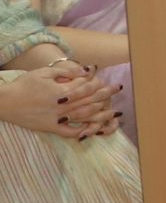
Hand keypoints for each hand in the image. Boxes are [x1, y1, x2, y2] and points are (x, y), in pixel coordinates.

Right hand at [0, 64, 116, 139]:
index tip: (109, 82)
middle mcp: (61, 106)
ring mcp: (57, 119)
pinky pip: (69, 132)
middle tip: (117, 92)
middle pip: (89, 101)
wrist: (4, 102)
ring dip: (101, 114)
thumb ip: (66, 71)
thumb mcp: (44, 72)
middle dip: (105, 96)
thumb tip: (86, 70)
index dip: (98, 84)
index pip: (86, 88)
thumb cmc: (23, 85)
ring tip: (113, 112)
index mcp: (61, 91)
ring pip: (83, 117)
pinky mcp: (50, 128)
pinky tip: (92, 131)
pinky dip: (81, 132)